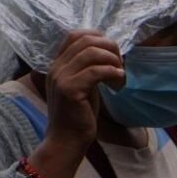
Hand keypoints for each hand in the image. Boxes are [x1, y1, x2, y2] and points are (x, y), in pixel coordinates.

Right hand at [26, 31, 123, 177]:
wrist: (66, 142)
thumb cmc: (77, 116)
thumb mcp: (82, 86)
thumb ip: (87, 68)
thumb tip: (108, 52)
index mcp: (57, 65)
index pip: (74, 35)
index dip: (97, 37)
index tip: (111, 53)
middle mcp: (56, 68)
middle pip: (86, 40)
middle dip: (109, 48)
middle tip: (120, 65)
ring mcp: (61, 78)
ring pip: (92, 52)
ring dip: (112, 61)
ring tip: (119, 76)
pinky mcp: (70, 90)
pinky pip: (96, 71)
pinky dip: (112, 73)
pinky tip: (118, 83)